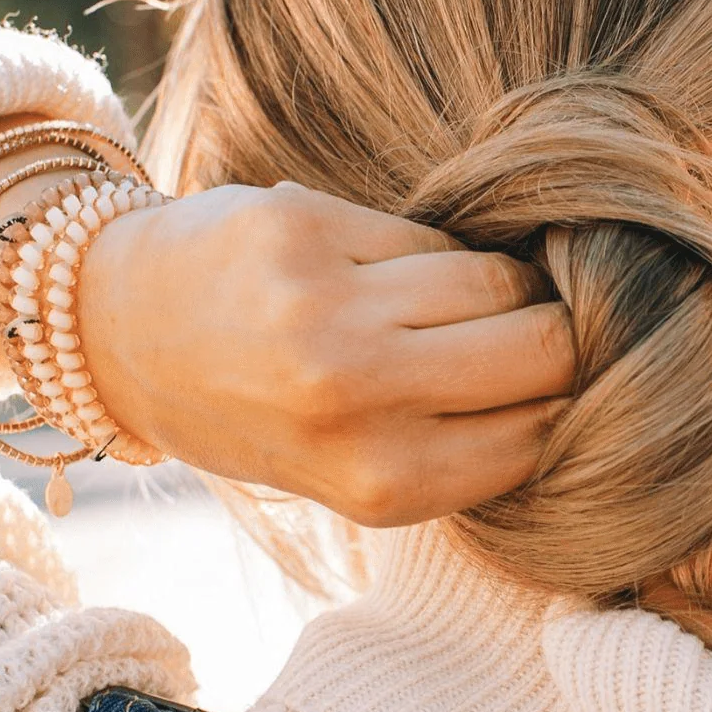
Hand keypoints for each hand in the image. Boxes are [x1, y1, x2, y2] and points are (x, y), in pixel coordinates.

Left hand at [0, 121, 574, 525]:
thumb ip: (461, 444)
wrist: (123, 331)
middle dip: (558, 334)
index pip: (550, 429)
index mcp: (381, 484)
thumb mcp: (355, 472)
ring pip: (501, 281)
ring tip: (455, 300)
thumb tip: (588, 377)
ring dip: (499, 287)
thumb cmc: (259, 412)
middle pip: (547, 347)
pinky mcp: (306, 227)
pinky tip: (394, 269)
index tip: (560, 381)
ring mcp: (329, 308)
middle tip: (530, 329)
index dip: (572, 397)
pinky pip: (435, 235)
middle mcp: (356, 397)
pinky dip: (434, 252)